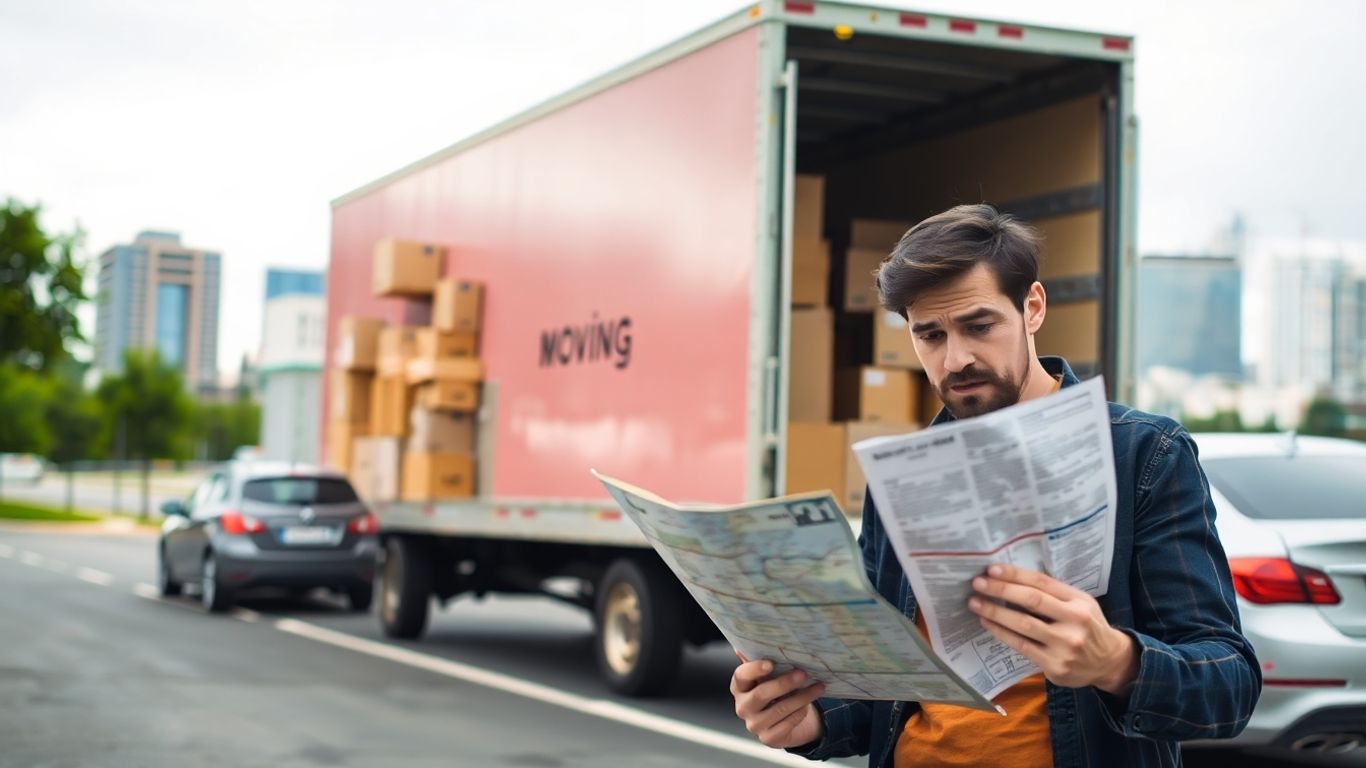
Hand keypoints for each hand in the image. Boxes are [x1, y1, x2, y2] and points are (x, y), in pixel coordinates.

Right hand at [731, 655, 826, 748]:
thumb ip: (763, 662)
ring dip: (801, 697)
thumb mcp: (769, 676)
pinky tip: (808, 705)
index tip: (771, 663)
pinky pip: (786, 724)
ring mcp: (753, 725)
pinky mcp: (767, 738)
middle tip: (803, 674)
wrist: (785, 720)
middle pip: (761, 694)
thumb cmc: (776, 691)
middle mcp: (743, 706)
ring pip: (779, 709)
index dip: (754, 669)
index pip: (741, 676)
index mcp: (739, 687)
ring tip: (818, 687)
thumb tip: (750, 642)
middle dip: (784, 683)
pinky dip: (799, 713)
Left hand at [968, 564, 1137, 694]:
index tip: (991, 569)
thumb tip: (1013, 577)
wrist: (1110, 663)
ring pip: (1023, 625)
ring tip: (975, 603)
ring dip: (995, 612)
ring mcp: (1065, 645)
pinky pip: (1022, 646)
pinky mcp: (1055, 665)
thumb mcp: (1081, 603)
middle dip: (1000, 590)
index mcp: (1079, 601)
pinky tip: (988, 623)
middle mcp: (1075, 621)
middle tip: (977, 584)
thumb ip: (1054, 593)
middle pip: (1031, 601)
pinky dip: (1001, 633)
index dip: (1015, 575)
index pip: (1042, 582)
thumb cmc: (1088, 626)